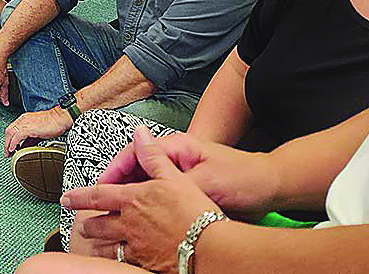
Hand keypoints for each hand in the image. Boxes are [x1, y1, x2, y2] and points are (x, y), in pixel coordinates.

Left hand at [4, 109, 72, 155]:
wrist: (61, 119)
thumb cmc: (53, 124)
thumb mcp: (37, 132)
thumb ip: (29, 139)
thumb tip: (23, 147)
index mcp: (24, 119)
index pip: (12, 129)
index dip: (8, 139)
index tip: (8, 147)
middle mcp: (23, 120)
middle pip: (8, 131)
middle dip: (6, 143)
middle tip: (7, 152)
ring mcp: (26, 123)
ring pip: (11, 133)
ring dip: (8, 144)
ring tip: (9, 153)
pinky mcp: (30, 128)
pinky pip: (17, 136)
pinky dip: (13, 143)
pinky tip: (13, 149)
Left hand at [64, 128, 222, 272]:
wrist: (210, 248)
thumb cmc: (194, 213)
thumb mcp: (174, 177)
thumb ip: (153, 155)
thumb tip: (140, 133)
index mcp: (133, 201)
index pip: (97, 196)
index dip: (78, 196)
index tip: (66, 198)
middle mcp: (129, 225)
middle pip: (99, 226)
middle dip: (88, 226)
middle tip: (82, 226)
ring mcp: (137, 247)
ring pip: (109, 247)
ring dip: (99, 245)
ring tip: (94, 245)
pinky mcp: (147, 264)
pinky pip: (125, 263)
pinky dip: (118, 261)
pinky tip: (119, 261)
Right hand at [98, 131, 279, 218]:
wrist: (271, 188)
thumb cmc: (243, 177)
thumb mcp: (207, 179)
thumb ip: (173, 176)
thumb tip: (144, 166)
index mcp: (175, 147)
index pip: (133, 153)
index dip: (113, 171)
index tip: (100, 187)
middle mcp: (174, 158)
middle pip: (134, 170)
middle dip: (115, 187)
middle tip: (98, 204)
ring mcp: (179, 175)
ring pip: (144, 186)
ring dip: (129, 198)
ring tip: (113, 215)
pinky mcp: (185, 191)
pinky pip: (158, 198)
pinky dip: (146, 208)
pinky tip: (140, 222)